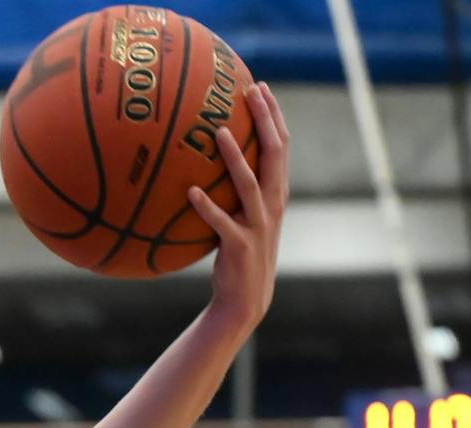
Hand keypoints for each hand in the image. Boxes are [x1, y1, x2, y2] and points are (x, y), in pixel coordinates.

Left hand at [187, 83, 288, 335]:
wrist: (246, 297)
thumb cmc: (240, 251)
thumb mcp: (245, 215)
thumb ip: (238, 188)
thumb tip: (210, 158)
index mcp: (276, 193)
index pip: (281, 146)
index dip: (273, 115)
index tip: (260, 86)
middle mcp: (273, 203)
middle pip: (274, 153)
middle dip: (264, 120)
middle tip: (250, 91)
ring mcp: (258, 224)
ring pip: (248, 183)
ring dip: (233, 157)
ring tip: (218, 131)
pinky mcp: (239, 245)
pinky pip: (221, 223)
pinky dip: (206, 207)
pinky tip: (190, 191)